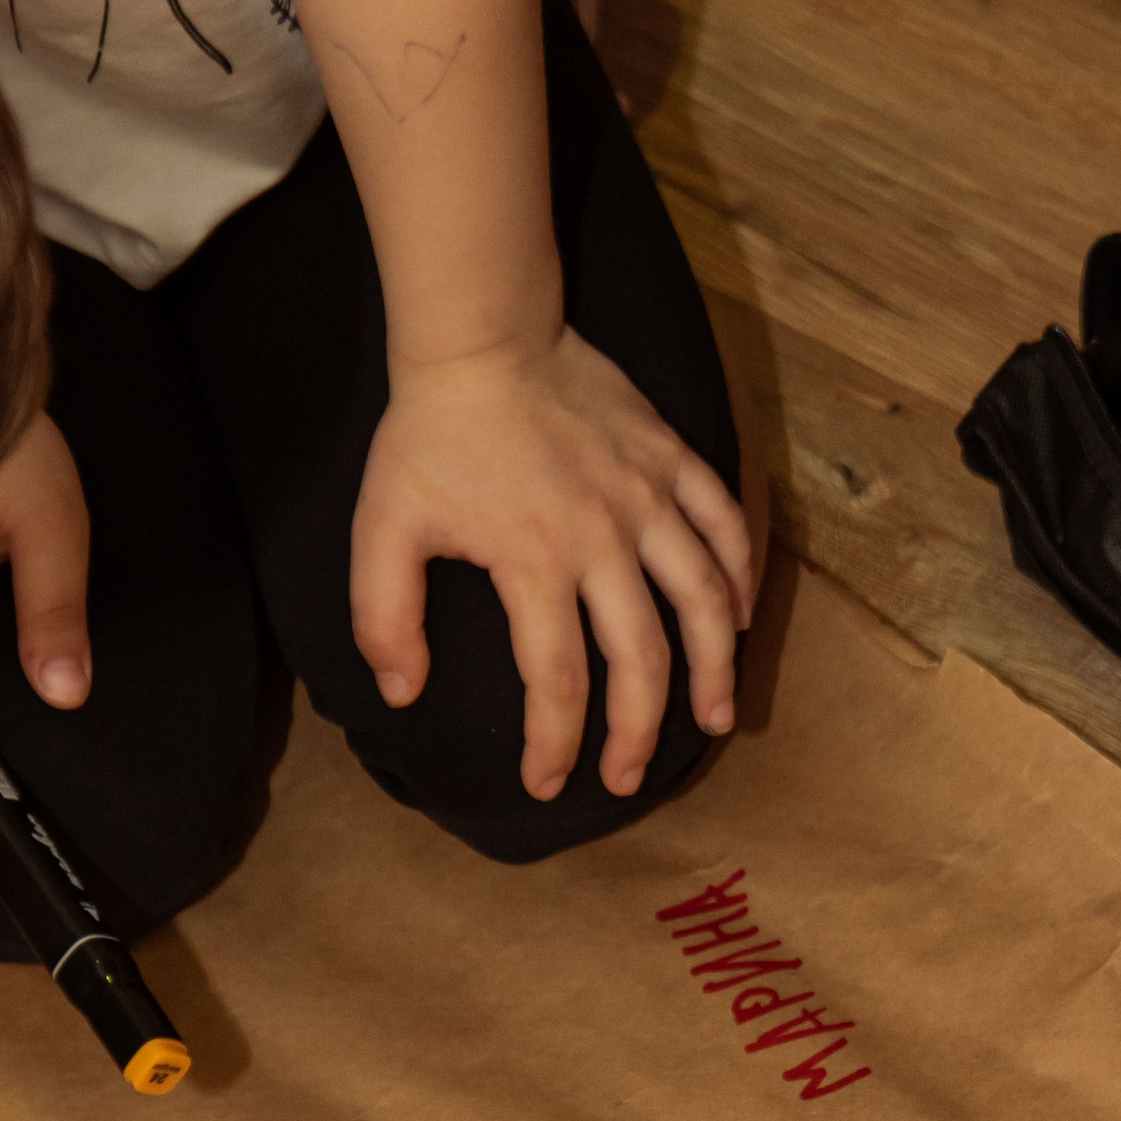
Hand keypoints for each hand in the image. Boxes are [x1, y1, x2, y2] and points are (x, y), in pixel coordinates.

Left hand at [352, 329, 753, 801]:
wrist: (482, 336)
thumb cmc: (429, 435)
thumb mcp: (382, 529)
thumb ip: (383, 617)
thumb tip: (402, 693)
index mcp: (534, 562)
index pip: (555, 680)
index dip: (554, 743)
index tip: (546, 784)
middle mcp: (603, 538)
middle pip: (642, 658)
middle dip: (639, 732)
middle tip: (628, 778)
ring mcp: (646, 496)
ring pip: (703, 599)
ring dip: (714, 668)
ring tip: (716, 718)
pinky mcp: (670, 457)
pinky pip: (723, 522)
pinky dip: (739, 574)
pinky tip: (738, 618)